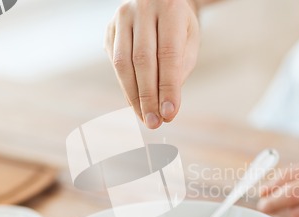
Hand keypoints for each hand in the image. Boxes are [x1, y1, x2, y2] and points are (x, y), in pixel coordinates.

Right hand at [106, 0, 199, 128]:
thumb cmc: (180, 25)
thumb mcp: (190, 42)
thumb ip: (179, 71)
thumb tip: (165, 108)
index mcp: (170, 7)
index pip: (168, 54)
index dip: (168, 87)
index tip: (169, 114)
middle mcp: (142, 8)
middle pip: (142, 60)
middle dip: (148, 96)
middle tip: (155, 123)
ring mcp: (121, 17)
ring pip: (122, 63)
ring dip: (133, 96)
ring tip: (145, 118)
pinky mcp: (109, 29)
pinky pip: (115, 63)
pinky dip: (126, 87)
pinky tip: (136, 103)